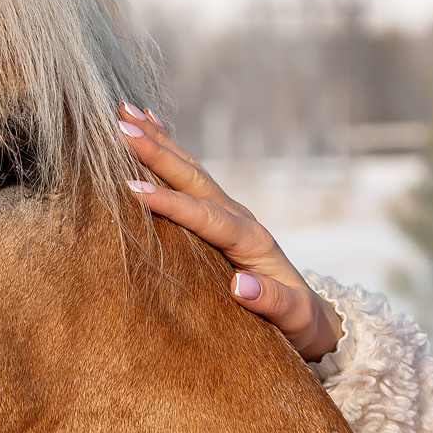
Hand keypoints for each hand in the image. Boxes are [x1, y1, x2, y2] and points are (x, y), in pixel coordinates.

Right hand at [117, 103, 342, 361]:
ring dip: (158, 141)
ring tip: (125, 110)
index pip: (206, 216)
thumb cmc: (298, 322)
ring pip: (190, 170)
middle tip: (121, 127)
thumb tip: (240, 287)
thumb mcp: (293, 318)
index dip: (171, 203)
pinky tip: (151, 126)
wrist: (311, 315)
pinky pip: (191, 177)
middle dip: (158, 153)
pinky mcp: (221, 215)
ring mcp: (230, 214)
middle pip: (194, 179)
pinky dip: (170, 150)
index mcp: (252, 242)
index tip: (134, 188)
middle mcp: (240, 219)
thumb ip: (271, 302)